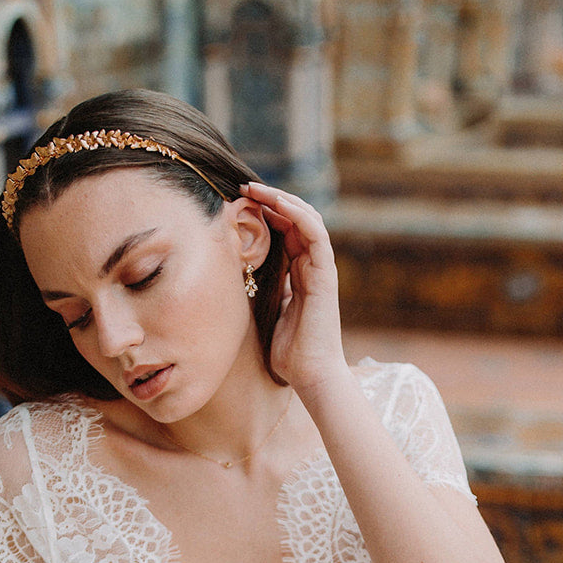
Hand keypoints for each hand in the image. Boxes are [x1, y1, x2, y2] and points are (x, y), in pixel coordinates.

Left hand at [241, 181, 347, 397]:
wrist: (311, 374)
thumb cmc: (289, 353)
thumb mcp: (266, 313)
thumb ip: (261, 291)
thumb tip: (237, 277)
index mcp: (299, 274)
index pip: (285, 232)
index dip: (265, 213)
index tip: (238, 202)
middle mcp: (312, 267)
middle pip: (295, 219)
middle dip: (270, 200)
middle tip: (244, 188)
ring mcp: (321, 269)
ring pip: (307, 219)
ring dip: (282, 200)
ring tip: (255, 189)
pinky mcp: (325, 274)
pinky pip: (316, 234)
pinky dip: (298, 214)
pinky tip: (277, 203)